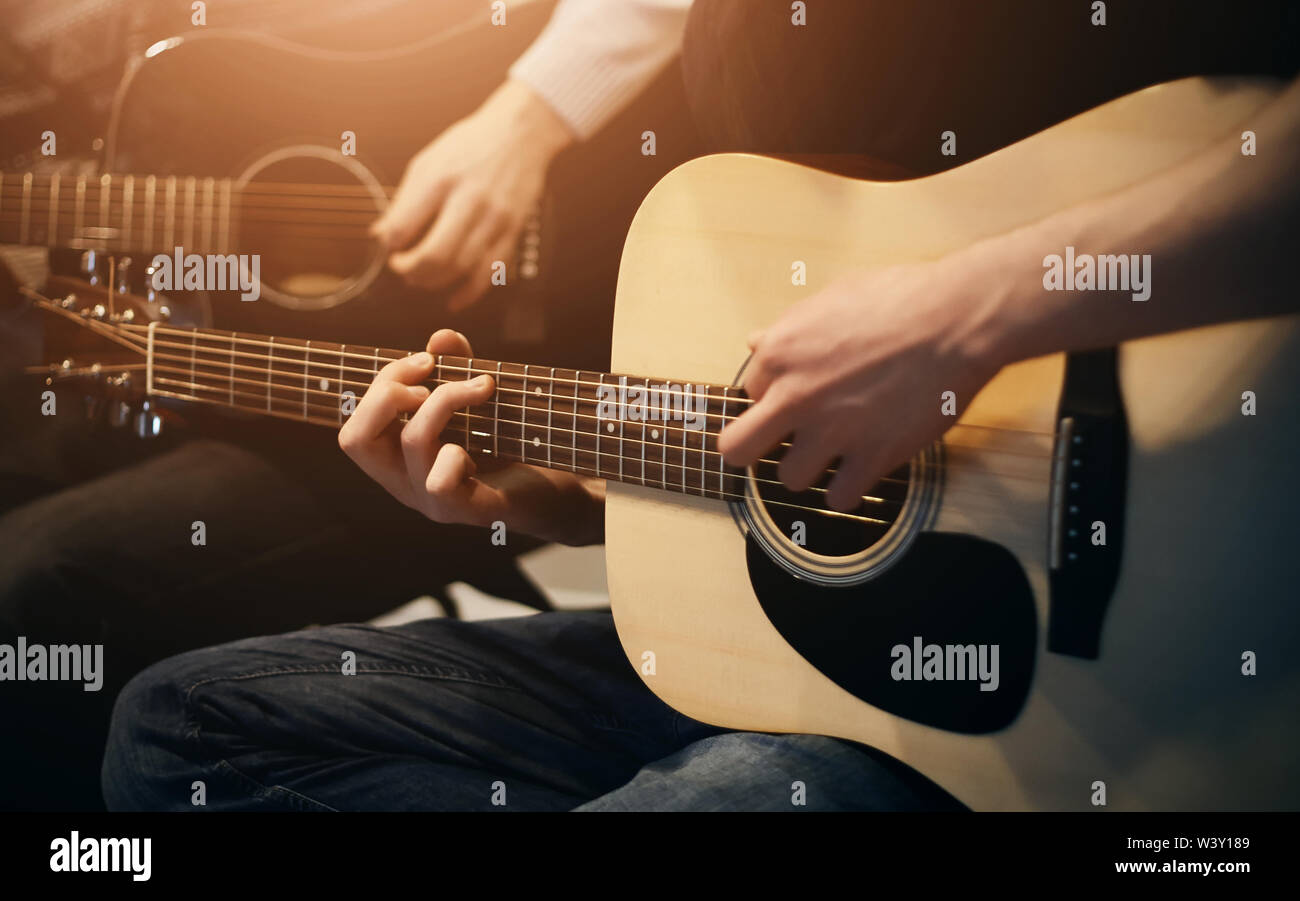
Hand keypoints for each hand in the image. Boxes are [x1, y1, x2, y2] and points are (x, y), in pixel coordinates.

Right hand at [338, 329, 603, 544]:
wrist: (558, 494)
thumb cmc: (513, 446)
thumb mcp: (479, 400)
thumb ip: (457, 368)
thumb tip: (441, 337)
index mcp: (396, 461)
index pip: (356, 425)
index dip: (383, 382)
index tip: (427, 360)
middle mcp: (404, 484)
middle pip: (354, 439)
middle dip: (388, 391)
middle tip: (431, 376)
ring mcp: (430, 502)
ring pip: (412, 441)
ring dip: (446, 398)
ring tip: (483, 387)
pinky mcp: (465, 511)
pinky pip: (440, 481)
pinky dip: (457, 453)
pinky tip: (479, 451)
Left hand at [371, 80, 573, 309]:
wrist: (520, 134)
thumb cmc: (471, 146)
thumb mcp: (428, 162)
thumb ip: (405, 200)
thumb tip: (383, 235)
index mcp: (441, 179)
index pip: (404, 226)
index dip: (389, 245)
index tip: (389, 246)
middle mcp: (470, 200)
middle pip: (435, 255)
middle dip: (411, 270)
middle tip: (402, 268)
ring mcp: (495, 219)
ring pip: (461, 269)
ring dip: (435, 282)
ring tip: (422, 278)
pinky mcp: (512, 232)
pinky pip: (489, 273)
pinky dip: (469, 293)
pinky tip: (454, 299)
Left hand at [717, 253, 1010, 511]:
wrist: (956, 319)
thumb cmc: (900, 298)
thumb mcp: (832, 298)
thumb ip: (789, 328)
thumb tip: (756, 343)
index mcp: (780, 353)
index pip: (750, 392)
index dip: (774, 394)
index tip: (797, 394)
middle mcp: (795, 397)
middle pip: (738, 450)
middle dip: (755, 448)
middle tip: (779, 443)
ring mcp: (832, 431)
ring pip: (789, 478)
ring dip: (809, 468)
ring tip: (834, 451)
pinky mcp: (872, 457)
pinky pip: (839, 498)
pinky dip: (849, 488)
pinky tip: (861, 470)